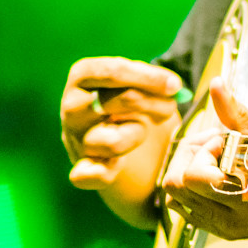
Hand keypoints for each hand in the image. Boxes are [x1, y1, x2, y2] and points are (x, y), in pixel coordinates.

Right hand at [61, 56, 182, 189]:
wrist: (128, 149)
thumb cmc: (134, 106)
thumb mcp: (142, 85)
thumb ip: (154, 80)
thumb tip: (172, 86)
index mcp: (84, 77)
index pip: (111, 71)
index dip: (147, 78)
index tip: (175, 86)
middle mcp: (73, 107)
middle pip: (118, 100)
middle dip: (154, 104)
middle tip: (170, 108)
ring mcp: (76, 139)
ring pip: (113, 141)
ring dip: (137, 135)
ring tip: (141, 131)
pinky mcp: (81, 169)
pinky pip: (85, 175)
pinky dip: (104, 172)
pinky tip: (118, 164)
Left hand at [160, 77, 247, 240]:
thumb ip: (235, 110)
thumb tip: (216, 84)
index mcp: (241, 195)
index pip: (190, 176)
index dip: (202, 151)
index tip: (225, 140)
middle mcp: (230, 218)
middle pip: (174, 187)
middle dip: (190, 160)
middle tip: (215, 146)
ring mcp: (226, 227)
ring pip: (177, 200)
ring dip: (190, 175)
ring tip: (216, 161)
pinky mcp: (226, 232)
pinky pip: (190, 212)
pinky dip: (195, 191)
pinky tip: (217, 175)